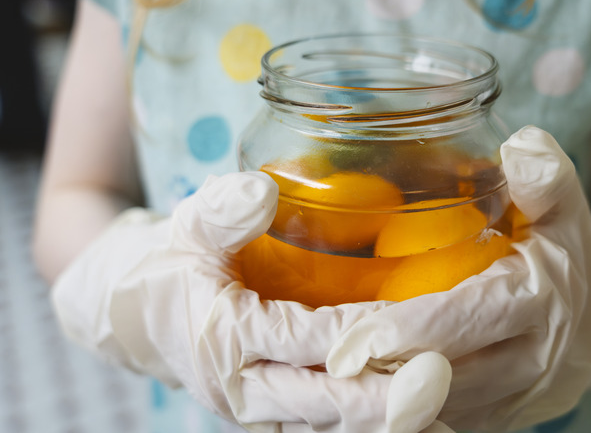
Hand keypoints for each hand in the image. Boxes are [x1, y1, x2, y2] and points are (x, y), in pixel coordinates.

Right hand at [51, 172, 450, 431]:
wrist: (137, 315)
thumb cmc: (171, 264)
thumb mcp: (186, 227)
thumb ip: (220, 210)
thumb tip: (261, 191)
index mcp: (223, 338)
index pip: (301, 339)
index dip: (356, 334)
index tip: (411, 324)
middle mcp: (244, 389)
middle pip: (322, 403)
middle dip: (383, 398)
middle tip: (440, 382)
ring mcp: (261, 409)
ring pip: (329, 427)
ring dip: (384, 422)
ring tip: (443, 418)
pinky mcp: (276, 415)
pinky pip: (326, 428)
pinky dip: (369, 425)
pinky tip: (418, 420)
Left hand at [326, 126, 590, 430]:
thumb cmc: (566, 253)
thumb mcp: (565, 207)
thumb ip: (547, 176)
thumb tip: (518, 146)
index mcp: (540, 302)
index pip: (463, 319)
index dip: (401, 330)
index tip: (341, 335)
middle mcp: (529, 362)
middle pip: (441, 378)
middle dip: (373, 377)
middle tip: (308, 366)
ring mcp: (513, 401)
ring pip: (436, 417)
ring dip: (377, 408)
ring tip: (316, 391)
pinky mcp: (496, 421)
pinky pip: (440, 430)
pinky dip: (394, 422)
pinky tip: (346, 409)